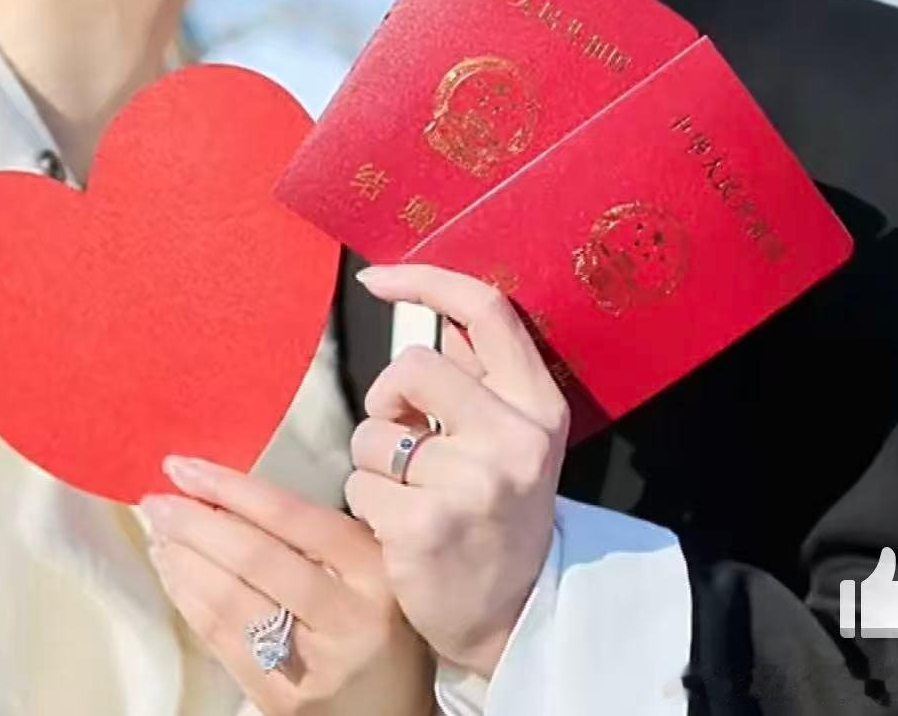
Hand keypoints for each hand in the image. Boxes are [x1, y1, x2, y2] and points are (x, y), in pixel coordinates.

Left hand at [141, 456, 434, 715]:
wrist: (393, 713)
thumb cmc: (381, 623)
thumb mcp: (371, 565)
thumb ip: (318, 533)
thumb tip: (227, 496)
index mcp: (371, 568)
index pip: (290, 516)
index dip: (230, 488)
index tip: (184, 467)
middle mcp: (345, 616)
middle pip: (253, 558)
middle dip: (194, 524)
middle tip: (155, 500)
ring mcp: (311, 666)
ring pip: (229, 602)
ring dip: (183, 561)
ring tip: (158, 532)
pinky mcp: (281, 702)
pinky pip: (222, 642)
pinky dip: (189, 602)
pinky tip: (173, 575)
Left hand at [344, 264, 568, 679]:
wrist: (514, 619)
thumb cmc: (501, 514)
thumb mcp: (513, 439)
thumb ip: (479, 376)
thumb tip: (437, 305)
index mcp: (538, 407)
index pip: (486, 311)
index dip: (424, 281)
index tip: (377, 278)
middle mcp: (513, 439)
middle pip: (412, 366)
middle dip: (388, 397)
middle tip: (403, 432)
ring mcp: (472, 484)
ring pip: (375, 431)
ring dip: (374, 460)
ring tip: (409, 493)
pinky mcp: (426, 526)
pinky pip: (359, 483)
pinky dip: (366, 502)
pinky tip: (398, 528)